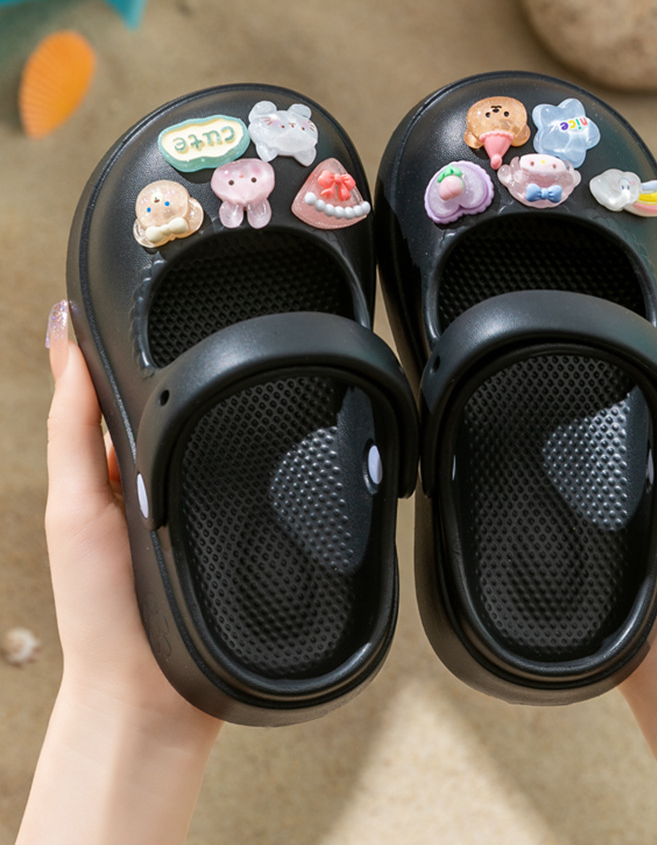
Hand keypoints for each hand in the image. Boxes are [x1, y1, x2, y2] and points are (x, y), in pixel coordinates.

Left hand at [15, 305, 220, 844]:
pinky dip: (257, 436)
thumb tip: (62, 334)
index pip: (118, 382)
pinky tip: (275, 418)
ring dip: (225, 391)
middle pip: (173, 396)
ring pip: (214, 424)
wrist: (155, 694)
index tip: (145, 280)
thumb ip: (73, 426)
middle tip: (208, 298)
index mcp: (108, 466)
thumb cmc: (102, 610)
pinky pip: (248, 463)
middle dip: (186, 351)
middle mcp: (153, 474)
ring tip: (241, 345)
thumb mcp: (75, 504)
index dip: (128, 333)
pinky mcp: (235, 515)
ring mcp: (197, 494)